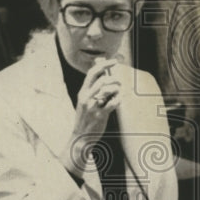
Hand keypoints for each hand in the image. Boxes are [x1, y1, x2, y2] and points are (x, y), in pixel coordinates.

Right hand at [60, 57, 121, 176]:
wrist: (80, 138)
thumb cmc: (86, 118)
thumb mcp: (85, 101)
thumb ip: (92, 88)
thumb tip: (101, 72)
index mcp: (82, 93)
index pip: (92, 73)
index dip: (104, 64)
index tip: (114, 61)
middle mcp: (86, 98)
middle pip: (101, 79)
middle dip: (114, 78)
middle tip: (120, 82)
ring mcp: (92, 107)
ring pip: (107, 90)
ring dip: (117, 89)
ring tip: (119, 92)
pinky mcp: (99, 116)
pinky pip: (112, 103)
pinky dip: (118, 100)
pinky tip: (119, 101)